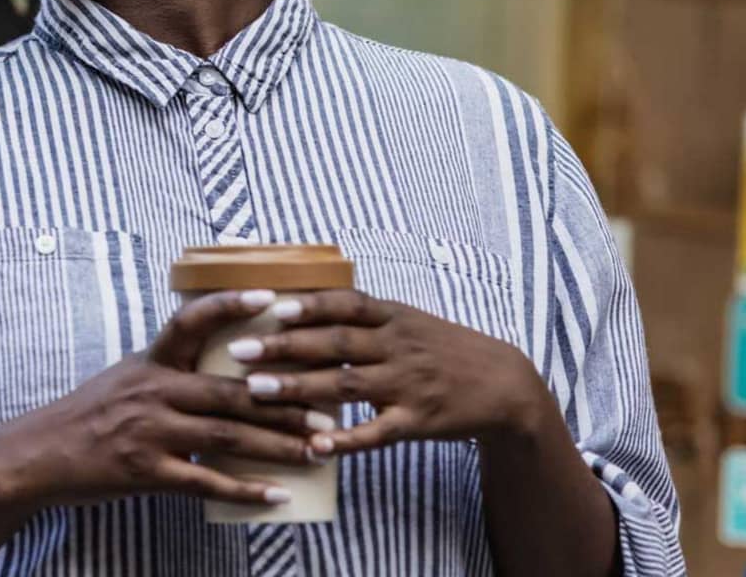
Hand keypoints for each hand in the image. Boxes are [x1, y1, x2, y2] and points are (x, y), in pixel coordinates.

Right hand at [0, 289, 331, 510]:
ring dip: (277, 445)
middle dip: (284, 401)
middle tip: (327, 408)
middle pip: (229, 392)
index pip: (192, 322)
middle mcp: (152, 391)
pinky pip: (205, 483)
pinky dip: (244, 490)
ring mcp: (150, 432)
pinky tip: (277, 495)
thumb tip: (226, 361)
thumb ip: (172, 368)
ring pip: (226, 437)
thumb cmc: (90, 414)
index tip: (273, 298)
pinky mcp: (147, 472)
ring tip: (318, 449)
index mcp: (150, 361)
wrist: (41, 454)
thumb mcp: (127, 377)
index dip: (231, 306)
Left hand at [235, 289, 555, 457]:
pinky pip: (376, 432)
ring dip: (298, 388)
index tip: (269, 306)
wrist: (504, 384)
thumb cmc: (443, 349)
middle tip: (241, 350)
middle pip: (335, 343)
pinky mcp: (417, 421)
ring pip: (346, 385)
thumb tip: (302, 299)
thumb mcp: (408, 319)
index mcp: (394, 316)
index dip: (308, 304)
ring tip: (257, 390)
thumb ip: (363, 314)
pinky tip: (314, 446)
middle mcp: (398, 345)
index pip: (346, 303)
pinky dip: (345, 440)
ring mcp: (408, 384)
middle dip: (285, 346)